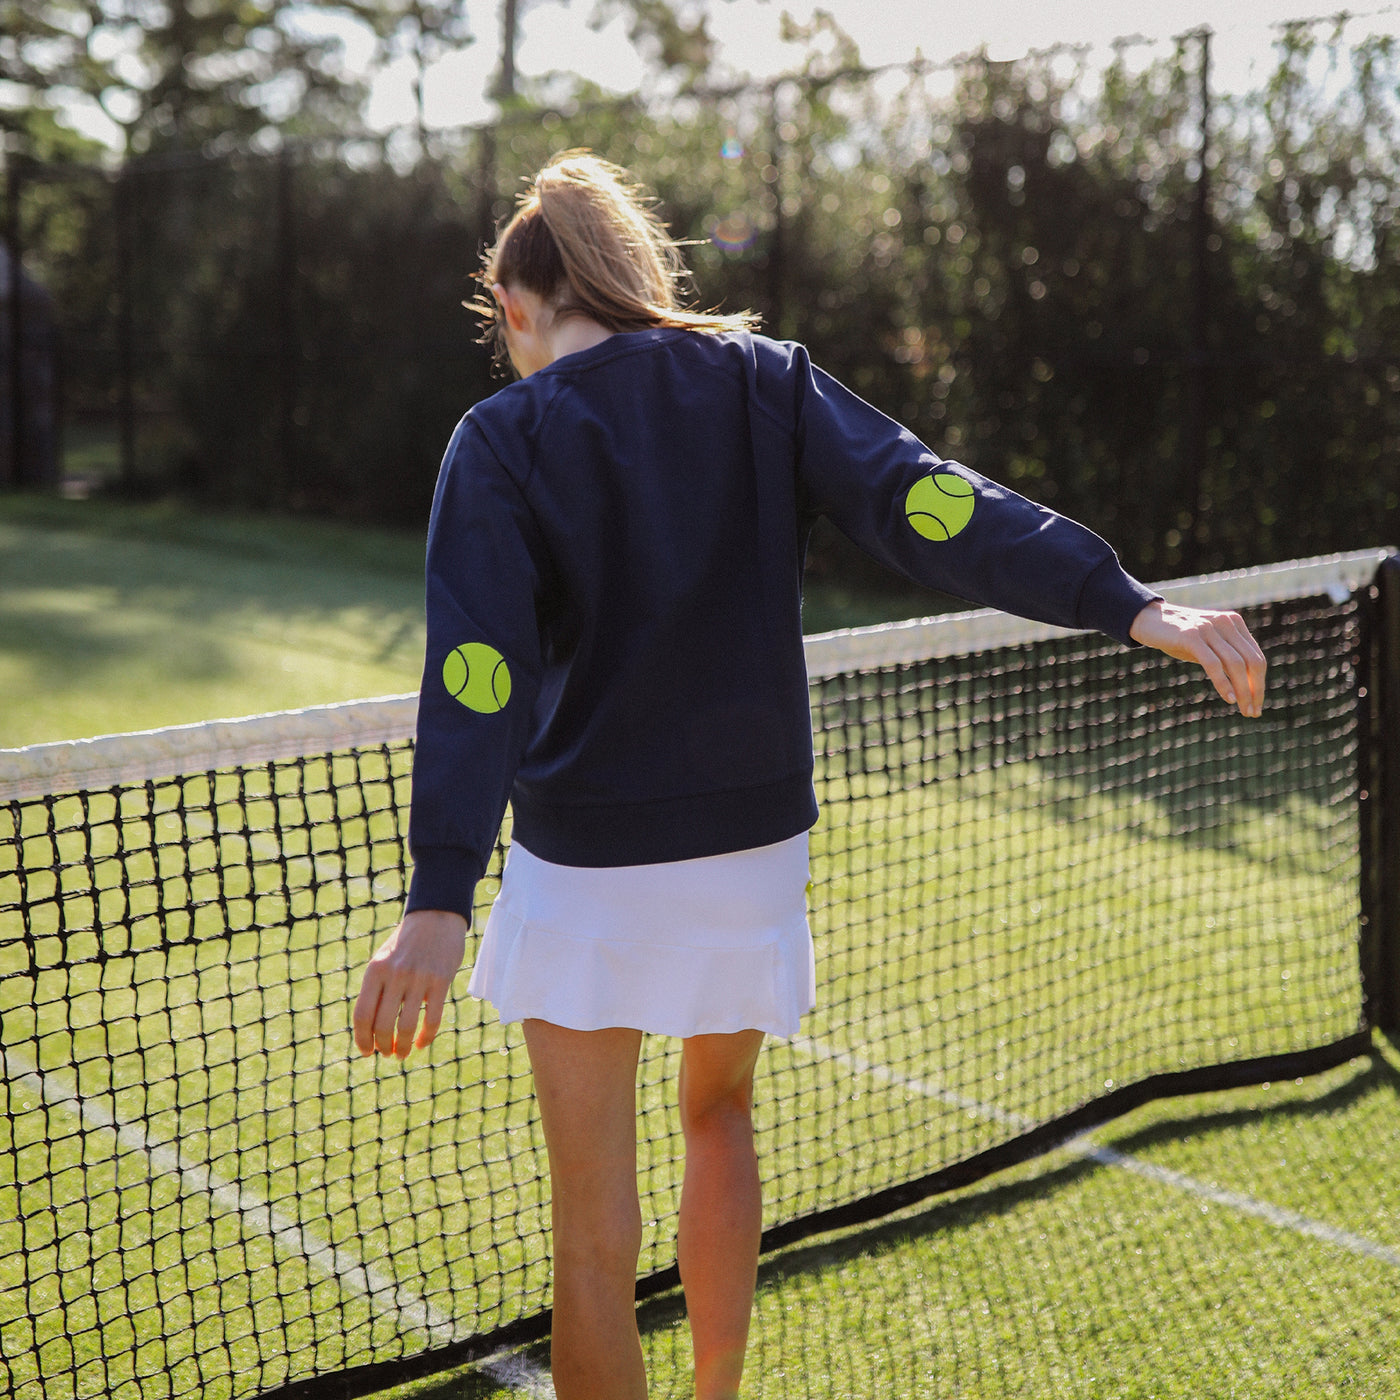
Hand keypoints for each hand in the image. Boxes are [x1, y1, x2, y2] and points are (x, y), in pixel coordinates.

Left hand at [352, 909, 467, 1058]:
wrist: (436, 916)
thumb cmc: (407, 944)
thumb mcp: (384, 961)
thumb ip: (376, 989)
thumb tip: (369, 1028)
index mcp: (375, 971)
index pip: (362, 1015)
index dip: (362, 1039)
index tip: (367, 1052)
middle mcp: (395, 975)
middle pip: (382, 1025)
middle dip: (383, 1046)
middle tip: (387, 1053)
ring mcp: (419, 978)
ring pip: (406, 1026)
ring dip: (403, 1047)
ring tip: (402, 1054)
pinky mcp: (440, 981)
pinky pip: (432, 1019)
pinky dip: (425, 1037)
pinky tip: (421, 1043)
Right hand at [1129, 599, 1265, 716]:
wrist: (1147, 619)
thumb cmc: (1177, 636)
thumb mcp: (1205, 645)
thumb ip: (1224, 657)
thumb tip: (1244, 686)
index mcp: (1233, 623)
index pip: (1256, 657)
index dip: (1259, 684)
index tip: (1256, 705)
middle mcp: (1225, 623)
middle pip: (1251, 662)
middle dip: (1255, 690)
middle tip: (1253, 713)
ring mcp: (1208, 628)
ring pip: (1236, 664)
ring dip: (1243, 691)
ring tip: (1243, 710)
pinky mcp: (1191, 636)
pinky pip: (1213, 664)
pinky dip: (1224, 683)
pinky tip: (1229, 698)